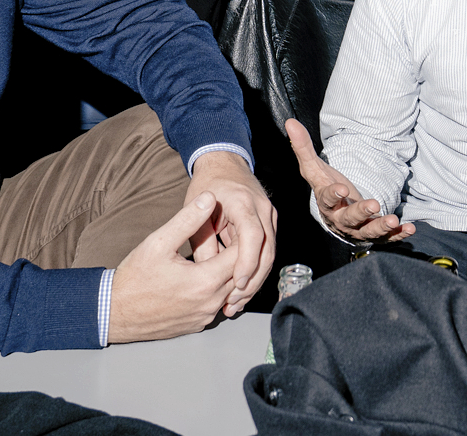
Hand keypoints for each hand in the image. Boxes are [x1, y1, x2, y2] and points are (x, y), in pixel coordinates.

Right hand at [106, 192, 242, 342]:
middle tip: (232, 236)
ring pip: (230, 292)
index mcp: (204, 281)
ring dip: (230, 274)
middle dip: (240, 255)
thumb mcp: (158, 242)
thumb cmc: (134, 279)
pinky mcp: (197, 325)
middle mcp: (209, 303)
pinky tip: (207, 275)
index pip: (241, 256)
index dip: (242, 238)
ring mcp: (204, 317)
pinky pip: (217, 305)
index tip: (235, 225)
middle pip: (240, 275)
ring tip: (221, 253)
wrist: (114, 313)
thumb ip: (187, 219)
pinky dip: (218, 290)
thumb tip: (210, 198)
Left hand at [185, 151, 276, 317]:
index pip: (253, 235)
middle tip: (233, 303)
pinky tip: (242, 289)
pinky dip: (255, 272)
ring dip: (254, 281)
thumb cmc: (207, 186)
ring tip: (236, 303)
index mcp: (244, 202)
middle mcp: (263, 208)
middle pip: (267, 250)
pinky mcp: (269, 224)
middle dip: (252, 280)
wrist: (224, 164)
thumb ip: (202, 243)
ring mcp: (270, 215)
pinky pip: (266, 252)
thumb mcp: (196, 213)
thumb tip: (207, 274)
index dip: (246, 262)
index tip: (236, 283)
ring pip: (269, 255)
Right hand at [285, 119, 413, 242]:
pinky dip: (397, 235)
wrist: (337, 214)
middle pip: (349, 219)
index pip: (327, 200)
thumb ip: (303, 147)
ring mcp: (358, 229)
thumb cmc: (326, 188)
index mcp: (327, 204)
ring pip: (368, 231)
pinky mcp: (373, 234)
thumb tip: (290, 123)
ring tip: (393, 220)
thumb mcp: (314, 168)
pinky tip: (409, 228)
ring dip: (381, 227)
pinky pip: (385, 238)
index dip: (334, 195)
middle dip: (361, 213)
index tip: (342, 189)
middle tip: (373, 205)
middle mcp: (341, 220)